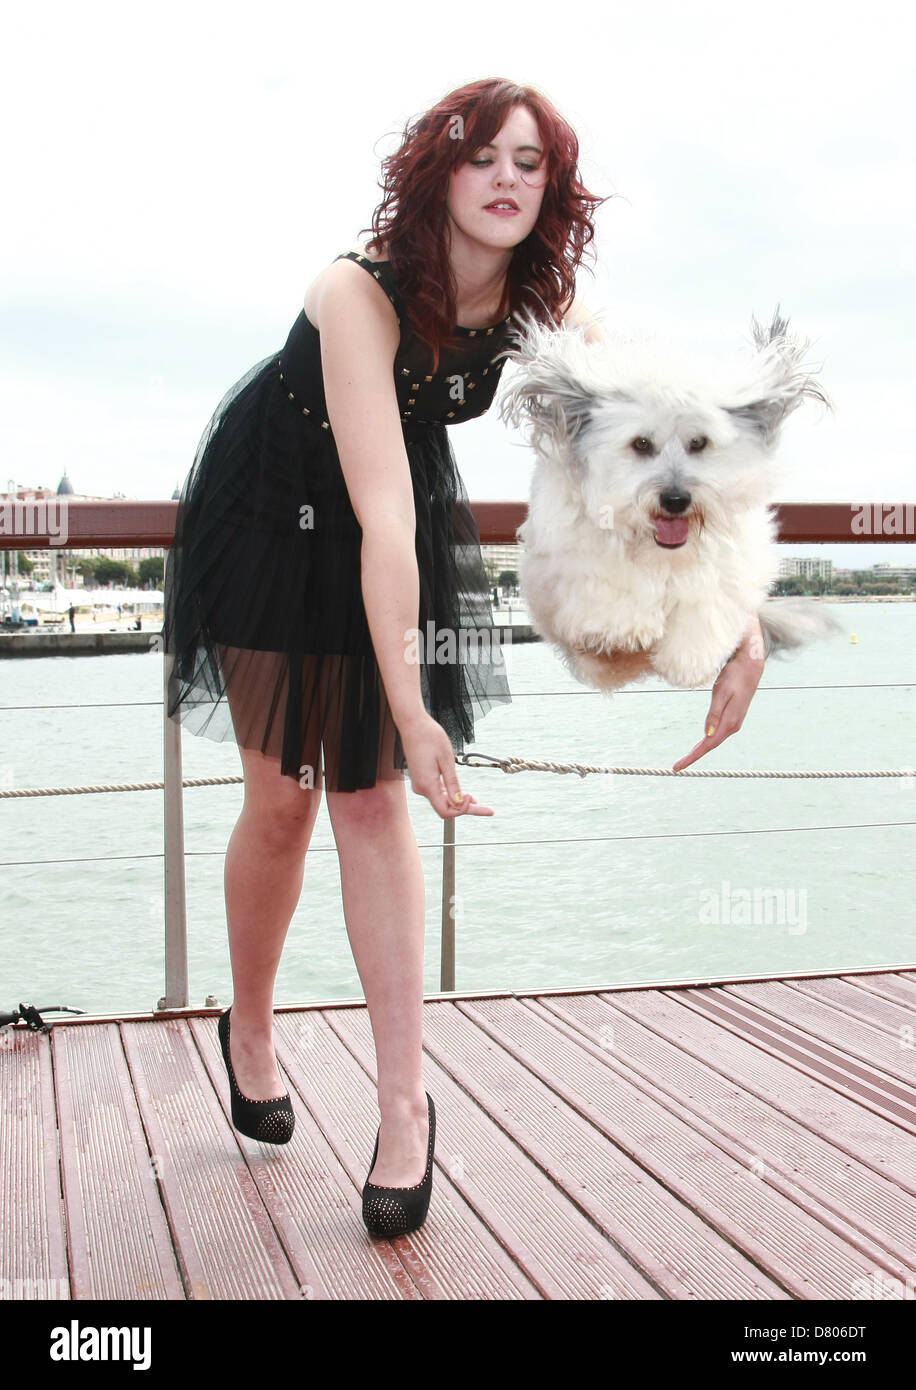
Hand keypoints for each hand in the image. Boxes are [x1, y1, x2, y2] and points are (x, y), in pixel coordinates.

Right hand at [398, 712, 493, 817]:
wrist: (413, 725)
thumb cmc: (430, 738)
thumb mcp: (446, 760)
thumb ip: (452, 784)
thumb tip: (460, 803)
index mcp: (427, 785)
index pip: (446, 811)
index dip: (462, 810)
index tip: (475, 800)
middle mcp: (421, 788)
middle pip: (446, 808)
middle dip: (467, 809)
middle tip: (488, 810)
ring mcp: (420, 784)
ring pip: (442, 801)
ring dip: (459, 802)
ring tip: (478, 801)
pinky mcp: (422, 779)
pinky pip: (438, 792)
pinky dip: (451, 795)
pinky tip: (463, 794)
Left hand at [672, 616, 765, 770]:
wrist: (751, 665)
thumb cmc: (735, 676)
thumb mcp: (721, 692)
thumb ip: (714, 714)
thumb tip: (706, 734)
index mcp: (729, 721)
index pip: (708, 744)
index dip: (693, 756)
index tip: (679, 766)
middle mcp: (732, 725)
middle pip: (710, 745)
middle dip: (694, 756)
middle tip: (677, 766)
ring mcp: (733, 721)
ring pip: (713, 740)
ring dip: (700, 750)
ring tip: (686, 759)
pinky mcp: (731, 716)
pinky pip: (716, 733)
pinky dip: (707, 741)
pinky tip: (701, 744)